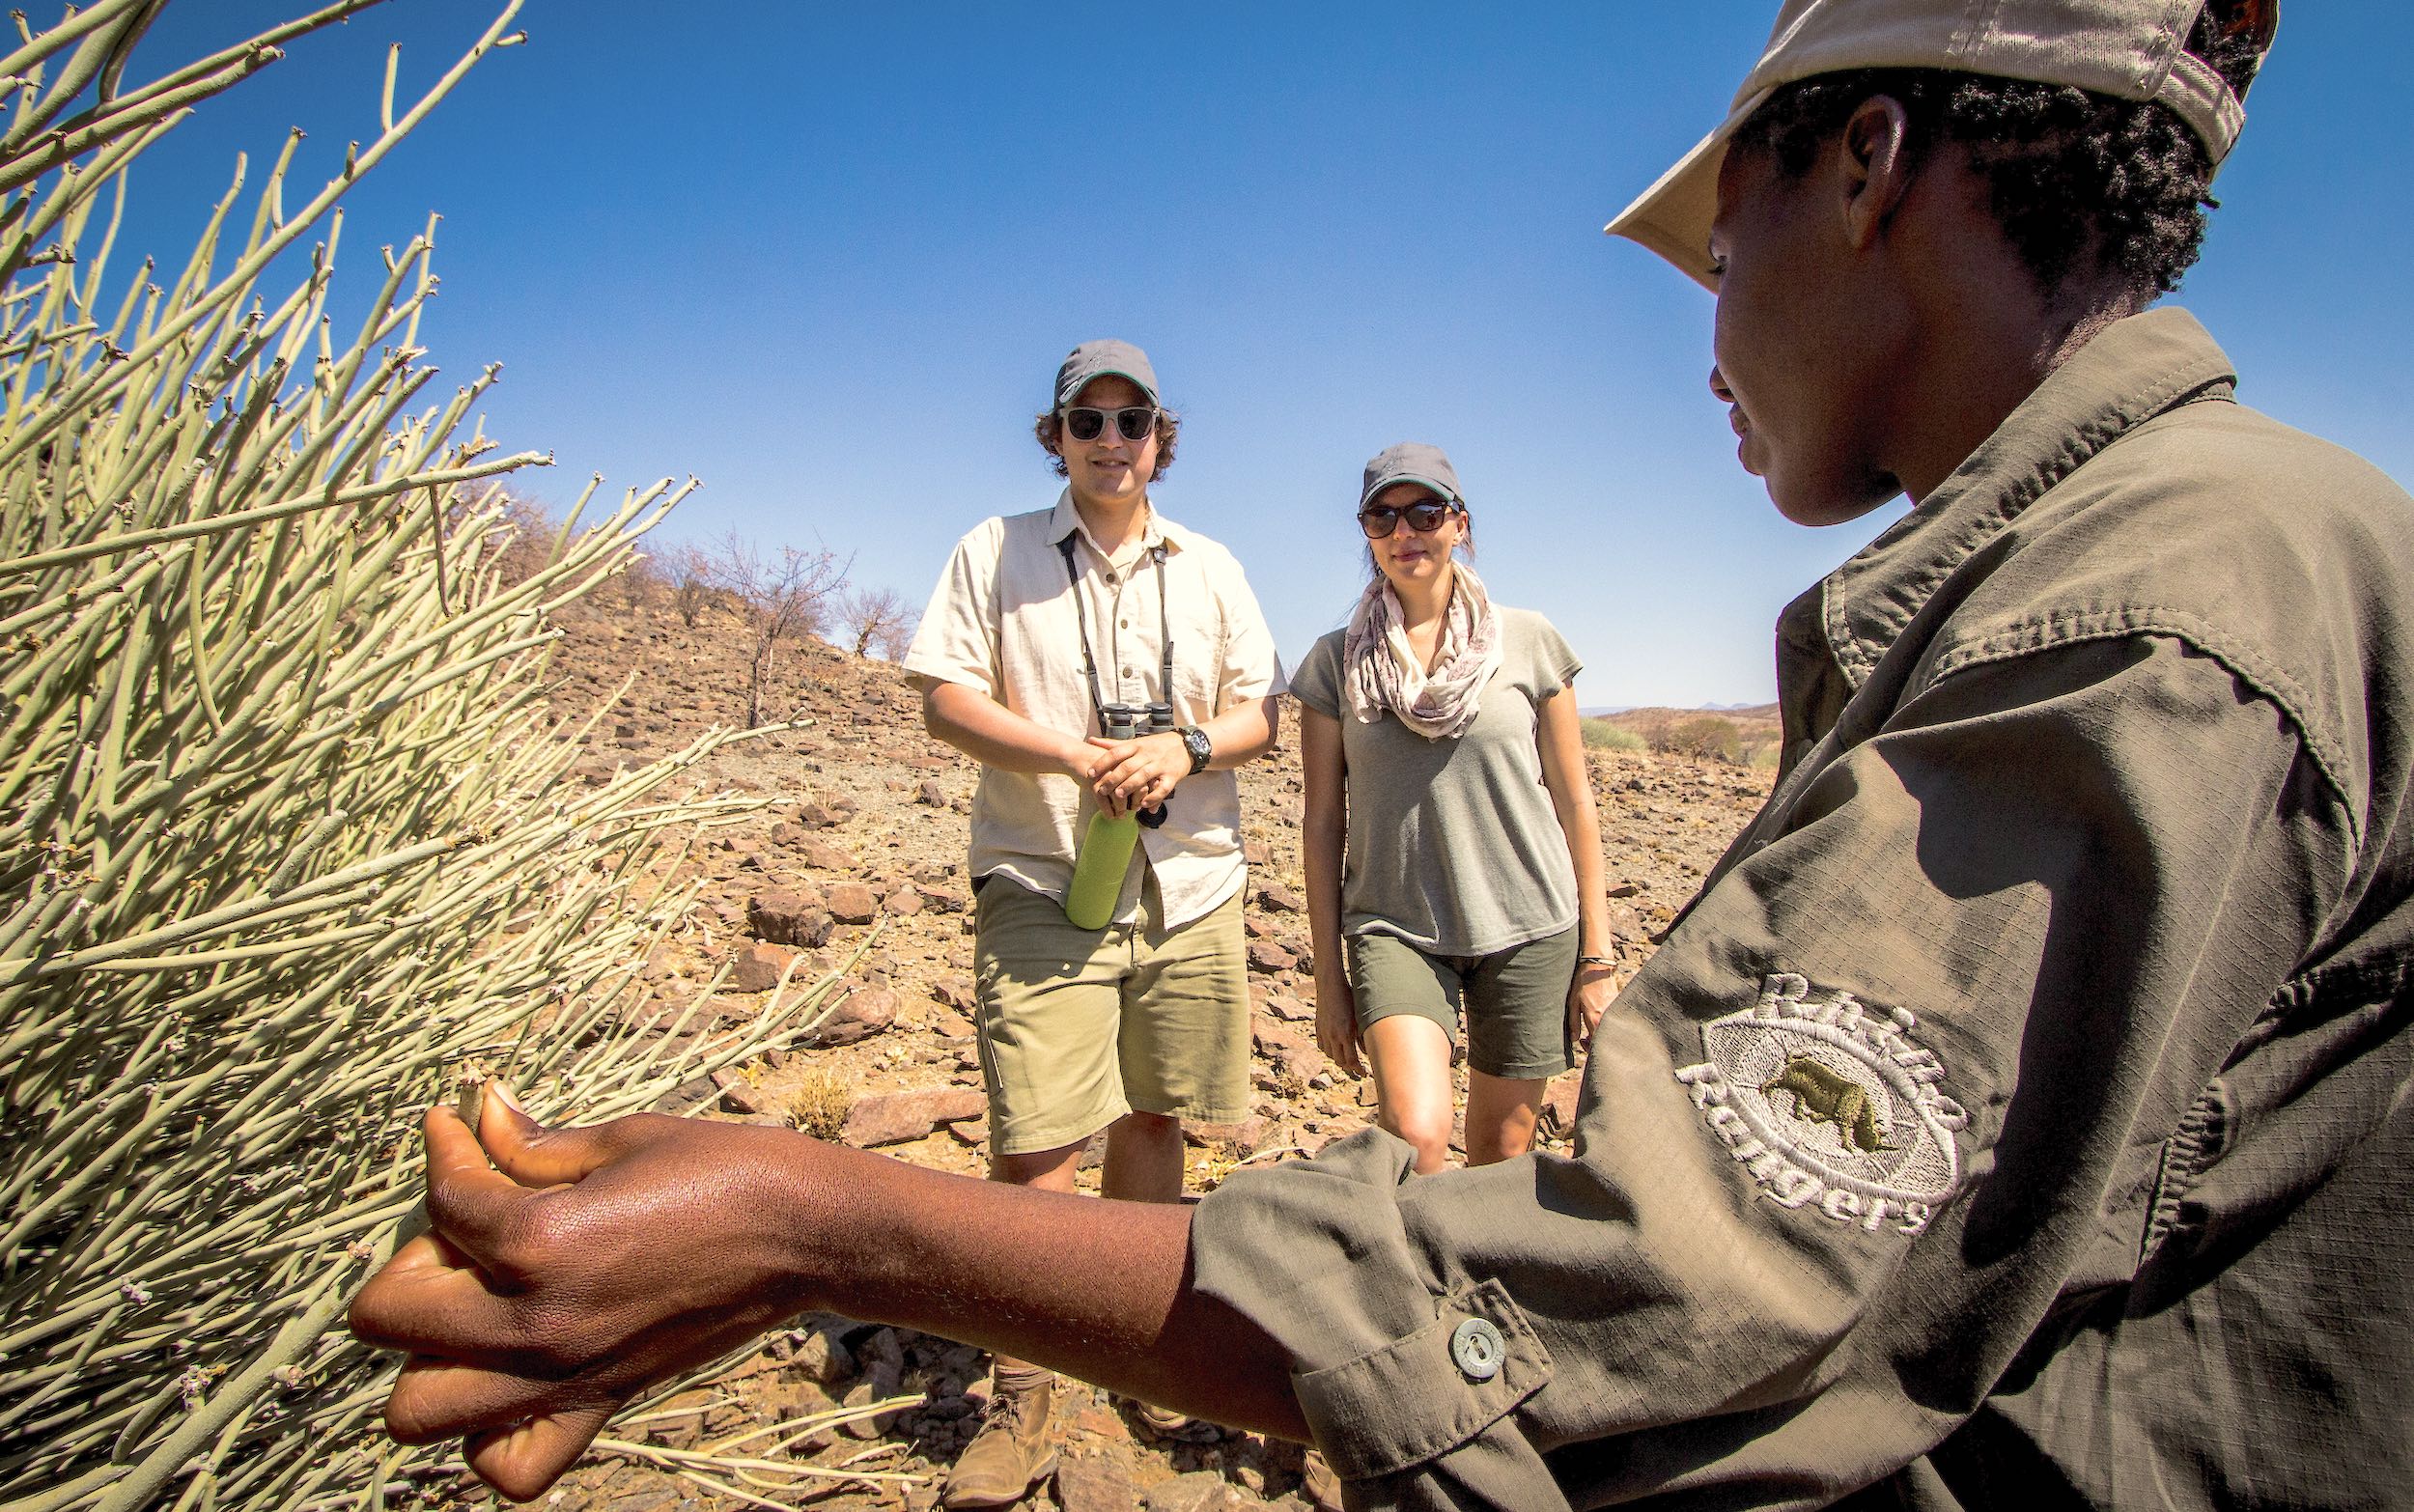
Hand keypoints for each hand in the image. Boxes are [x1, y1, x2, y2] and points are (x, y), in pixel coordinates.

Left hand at [348, 1087, 819, 1501]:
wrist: (807, 1233)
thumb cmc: (724, 1169)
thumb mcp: (620, 1138)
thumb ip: (530, 1142)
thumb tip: (477, 1115)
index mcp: (540, 1241)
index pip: (442, 1198)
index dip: (445, 1147)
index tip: (459, 1125)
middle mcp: (536, 1323)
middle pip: (387, 1314)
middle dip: (413, 1258)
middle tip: (469, 1225)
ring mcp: (562, 1376)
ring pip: (416, 1409)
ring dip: (426, 1355)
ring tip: (475, 1305)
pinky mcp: (598, 1404)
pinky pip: (508, 1465)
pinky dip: (488, 1435)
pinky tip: (509, 1375)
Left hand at [1085, 732, 1187, 818]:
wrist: (1186, 744)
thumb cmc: (1156, 745)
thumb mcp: (1135, 742)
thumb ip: (1113, 744)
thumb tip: (1090, 740)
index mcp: (1137, 745)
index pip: (1117, 752)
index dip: (1102, 762)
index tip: (1090, 773)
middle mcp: (1148, 754)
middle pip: (1128, 765)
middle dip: (1114, 778)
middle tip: (1101, 790)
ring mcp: (1161, 765)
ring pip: (1144, 775)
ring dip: (1131, 786)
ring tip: (1119, 796)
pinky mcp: (1172, 776)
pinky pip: (1163, 788)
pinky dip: (1154, 797)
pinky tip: (1143, 806)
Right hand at [1313, 970, 1363, 1077]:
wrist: (1330, 984)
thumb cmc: (1349, 997)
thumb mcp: (1360, 1016)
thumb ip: (1362, 1035)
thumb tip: (1368, 1052)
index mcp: (1346, 1033)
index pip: (1351, 1061)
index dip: (1359, 1069)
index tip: (1365, 1073)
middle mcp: (1333, 1035)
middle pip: (1340, 1061)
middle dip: (1350, 1068)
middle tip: (1359, 1070)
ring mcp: (1324, 1031)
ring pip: (1330, 1055)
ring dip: (1339, 1060)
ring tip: (1348, 1060)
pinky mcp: (1318, 1027)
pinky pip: (1322, 1045)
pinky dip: (1329, 1050)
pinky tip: (1336, 1049)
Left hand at [1568, 960, 1615, 1050]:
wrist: (1597, 966)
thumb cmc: (1582, 982)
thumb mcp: (1573, 1002)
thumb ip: (1574, 1022)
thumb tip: (1574, 1039)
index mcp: (1595, 1019)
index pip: (1596, 1043)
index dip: (1589, 1048)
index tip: (1582, 1042)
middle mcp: (1607, 1017)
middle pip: (1605, 1039)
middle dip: (1597, 1042)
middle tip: (1586, 1038)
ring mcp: (1614, 1011)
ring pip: (1611, 1030)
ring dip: (1602, 1033)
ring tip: (1592, 1027)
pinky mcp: (1618, 1005)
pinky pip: (1614, 1020)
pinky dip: (1608, 1024)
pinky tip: (1599, 1018)